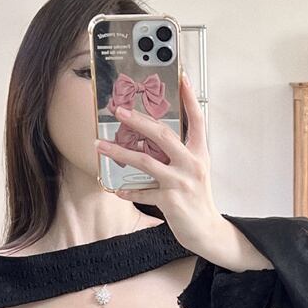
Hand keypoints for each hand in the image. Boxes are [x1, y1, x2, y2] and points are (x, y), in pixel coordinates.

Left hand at [96, 72, 223, 253]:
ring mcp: (181, 182)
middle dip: (138, 120)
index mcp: (199, 154)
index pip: (197, 120)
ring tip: (100, 145)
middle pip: (163, 135)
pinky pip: (143, 192)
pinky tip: (115, 188)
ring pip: (145, 161)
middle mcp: (192, 164)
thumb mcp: (195, 171)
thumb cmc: (197, 199)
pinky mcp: (171, 201)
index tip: (182, 77)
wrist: (207, 231)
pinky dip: (128, 191)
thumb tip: (153, 137)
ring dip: (119, 152)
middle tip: (118, 110)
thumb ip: (179, 153)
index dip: (189, 98)